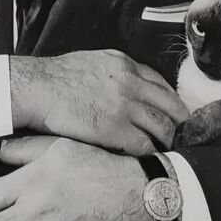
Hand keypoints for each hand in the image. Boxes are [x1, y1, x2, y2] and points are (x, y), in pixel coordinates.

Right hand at [10, 50, 187, 154]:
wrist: (36, 88)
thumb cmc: (55, 77)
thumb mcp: (92, 61)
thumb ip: (113, 72)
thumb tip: (122, 84)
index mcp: (125, 64)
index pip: (161, 83)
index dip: (171, 101)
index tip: (175, 112)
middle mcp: (131, 83)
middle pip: (170, 105)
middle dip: (180, 122)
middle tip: (184, 135)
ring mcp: (125, 106)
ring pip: (162, 127)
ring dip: (169, 141)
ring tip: (171, 151)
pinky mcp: (115, 129)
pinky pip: (144, 145)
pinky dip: (150, 154)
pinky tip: (150, 160)